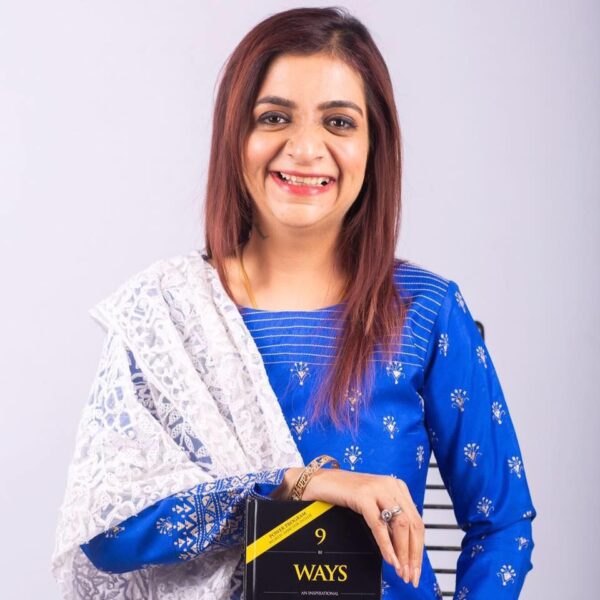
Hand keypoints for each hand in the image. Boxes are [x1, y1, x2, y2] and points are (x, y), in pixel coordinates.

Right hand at [281, 467, 423, 587]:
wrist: (318, 481)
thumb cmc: (343, 494)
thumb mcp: (372, 505)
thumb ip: (388, 519)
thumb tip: (404, 548)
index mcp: (396, 487)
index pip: (416, 521)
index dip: (418, 548)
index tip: (415, 568)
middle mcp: (390, 485)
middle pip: (413, 524)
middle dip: (414, 554)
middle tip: (410, 575)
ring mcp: (377, 488)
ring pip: (400, 524)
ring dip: (402, 552)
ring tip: (400, 570)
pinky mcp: (363, 495)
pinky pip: (379, 524)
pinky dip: (386, 545)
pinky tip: (389, 559)